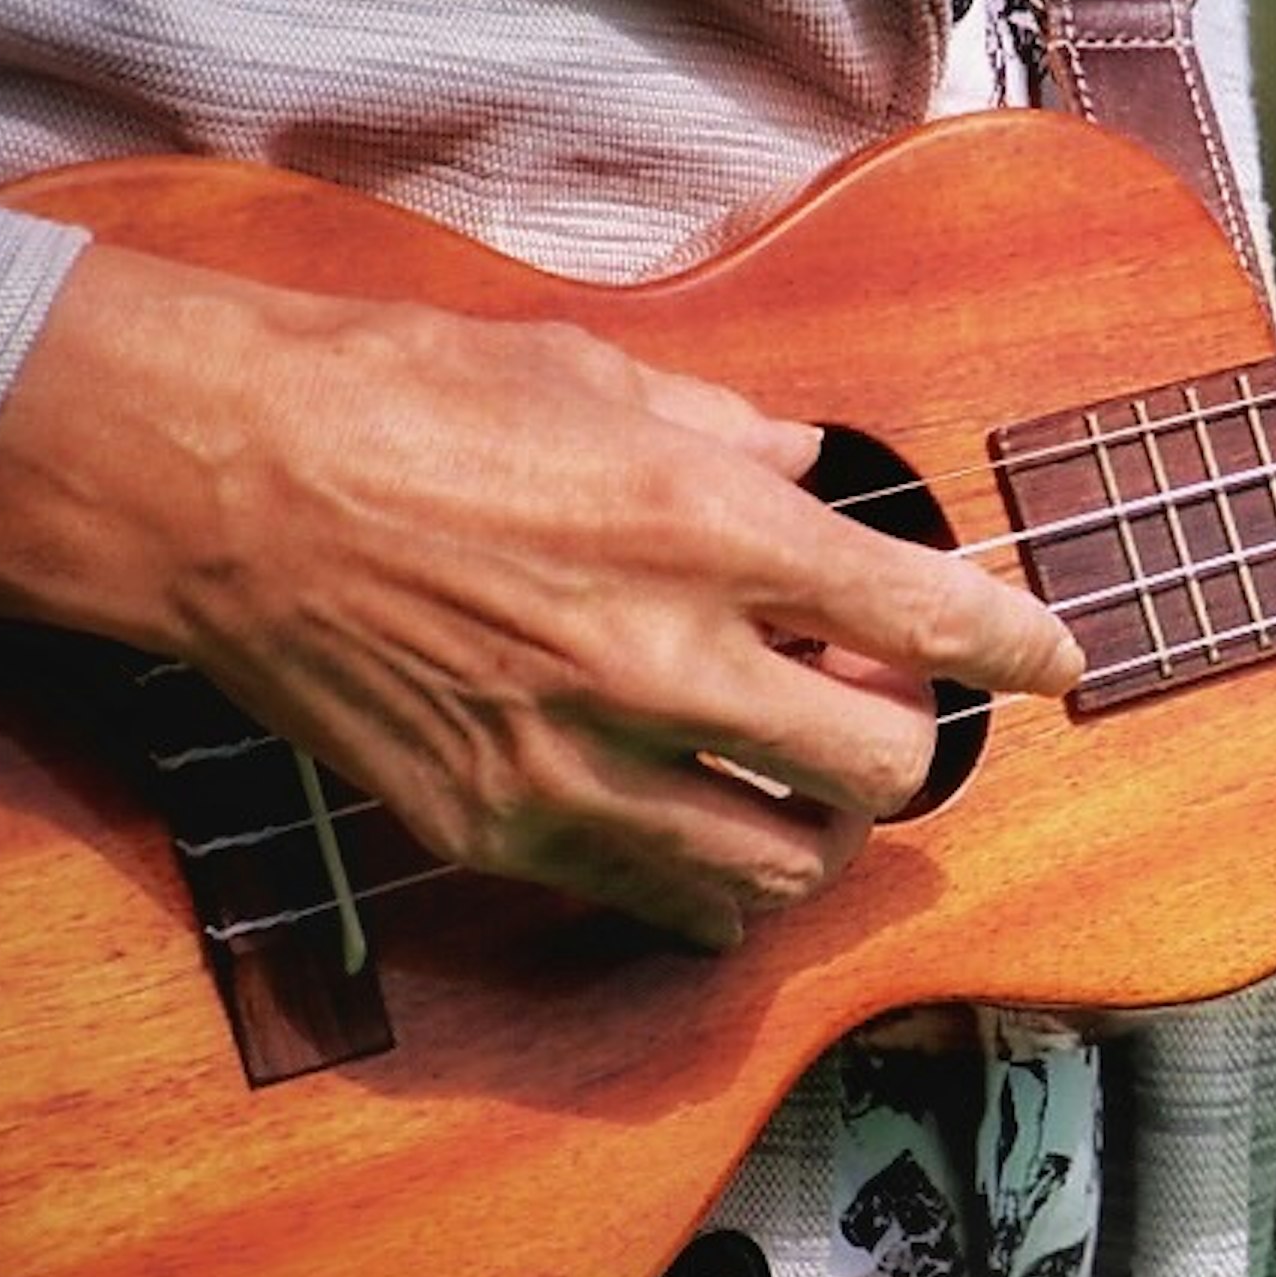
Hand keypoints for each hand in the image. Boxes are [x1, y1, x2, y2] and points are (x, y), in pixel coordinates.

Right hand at [0, 244, 1082, 944]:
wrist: (221, 483)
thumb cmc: (404, 397)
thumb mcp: (602, 374)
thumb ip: (732, 436)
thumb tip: (809, 469)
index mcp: (704, 524)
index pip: (927, 617)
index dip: (1020, 647)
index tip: (1054, 658)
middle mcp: (661, 659)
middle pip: (882, 769)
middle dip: (907, 741)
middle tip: (872, 700)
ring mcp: (580, 762)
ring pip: (785, 862)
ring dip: (816, 823)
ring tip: (792, 772)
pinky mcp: (502, 827)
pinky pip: (667, 902)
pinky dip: (716, 879)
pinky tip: (706, 825)